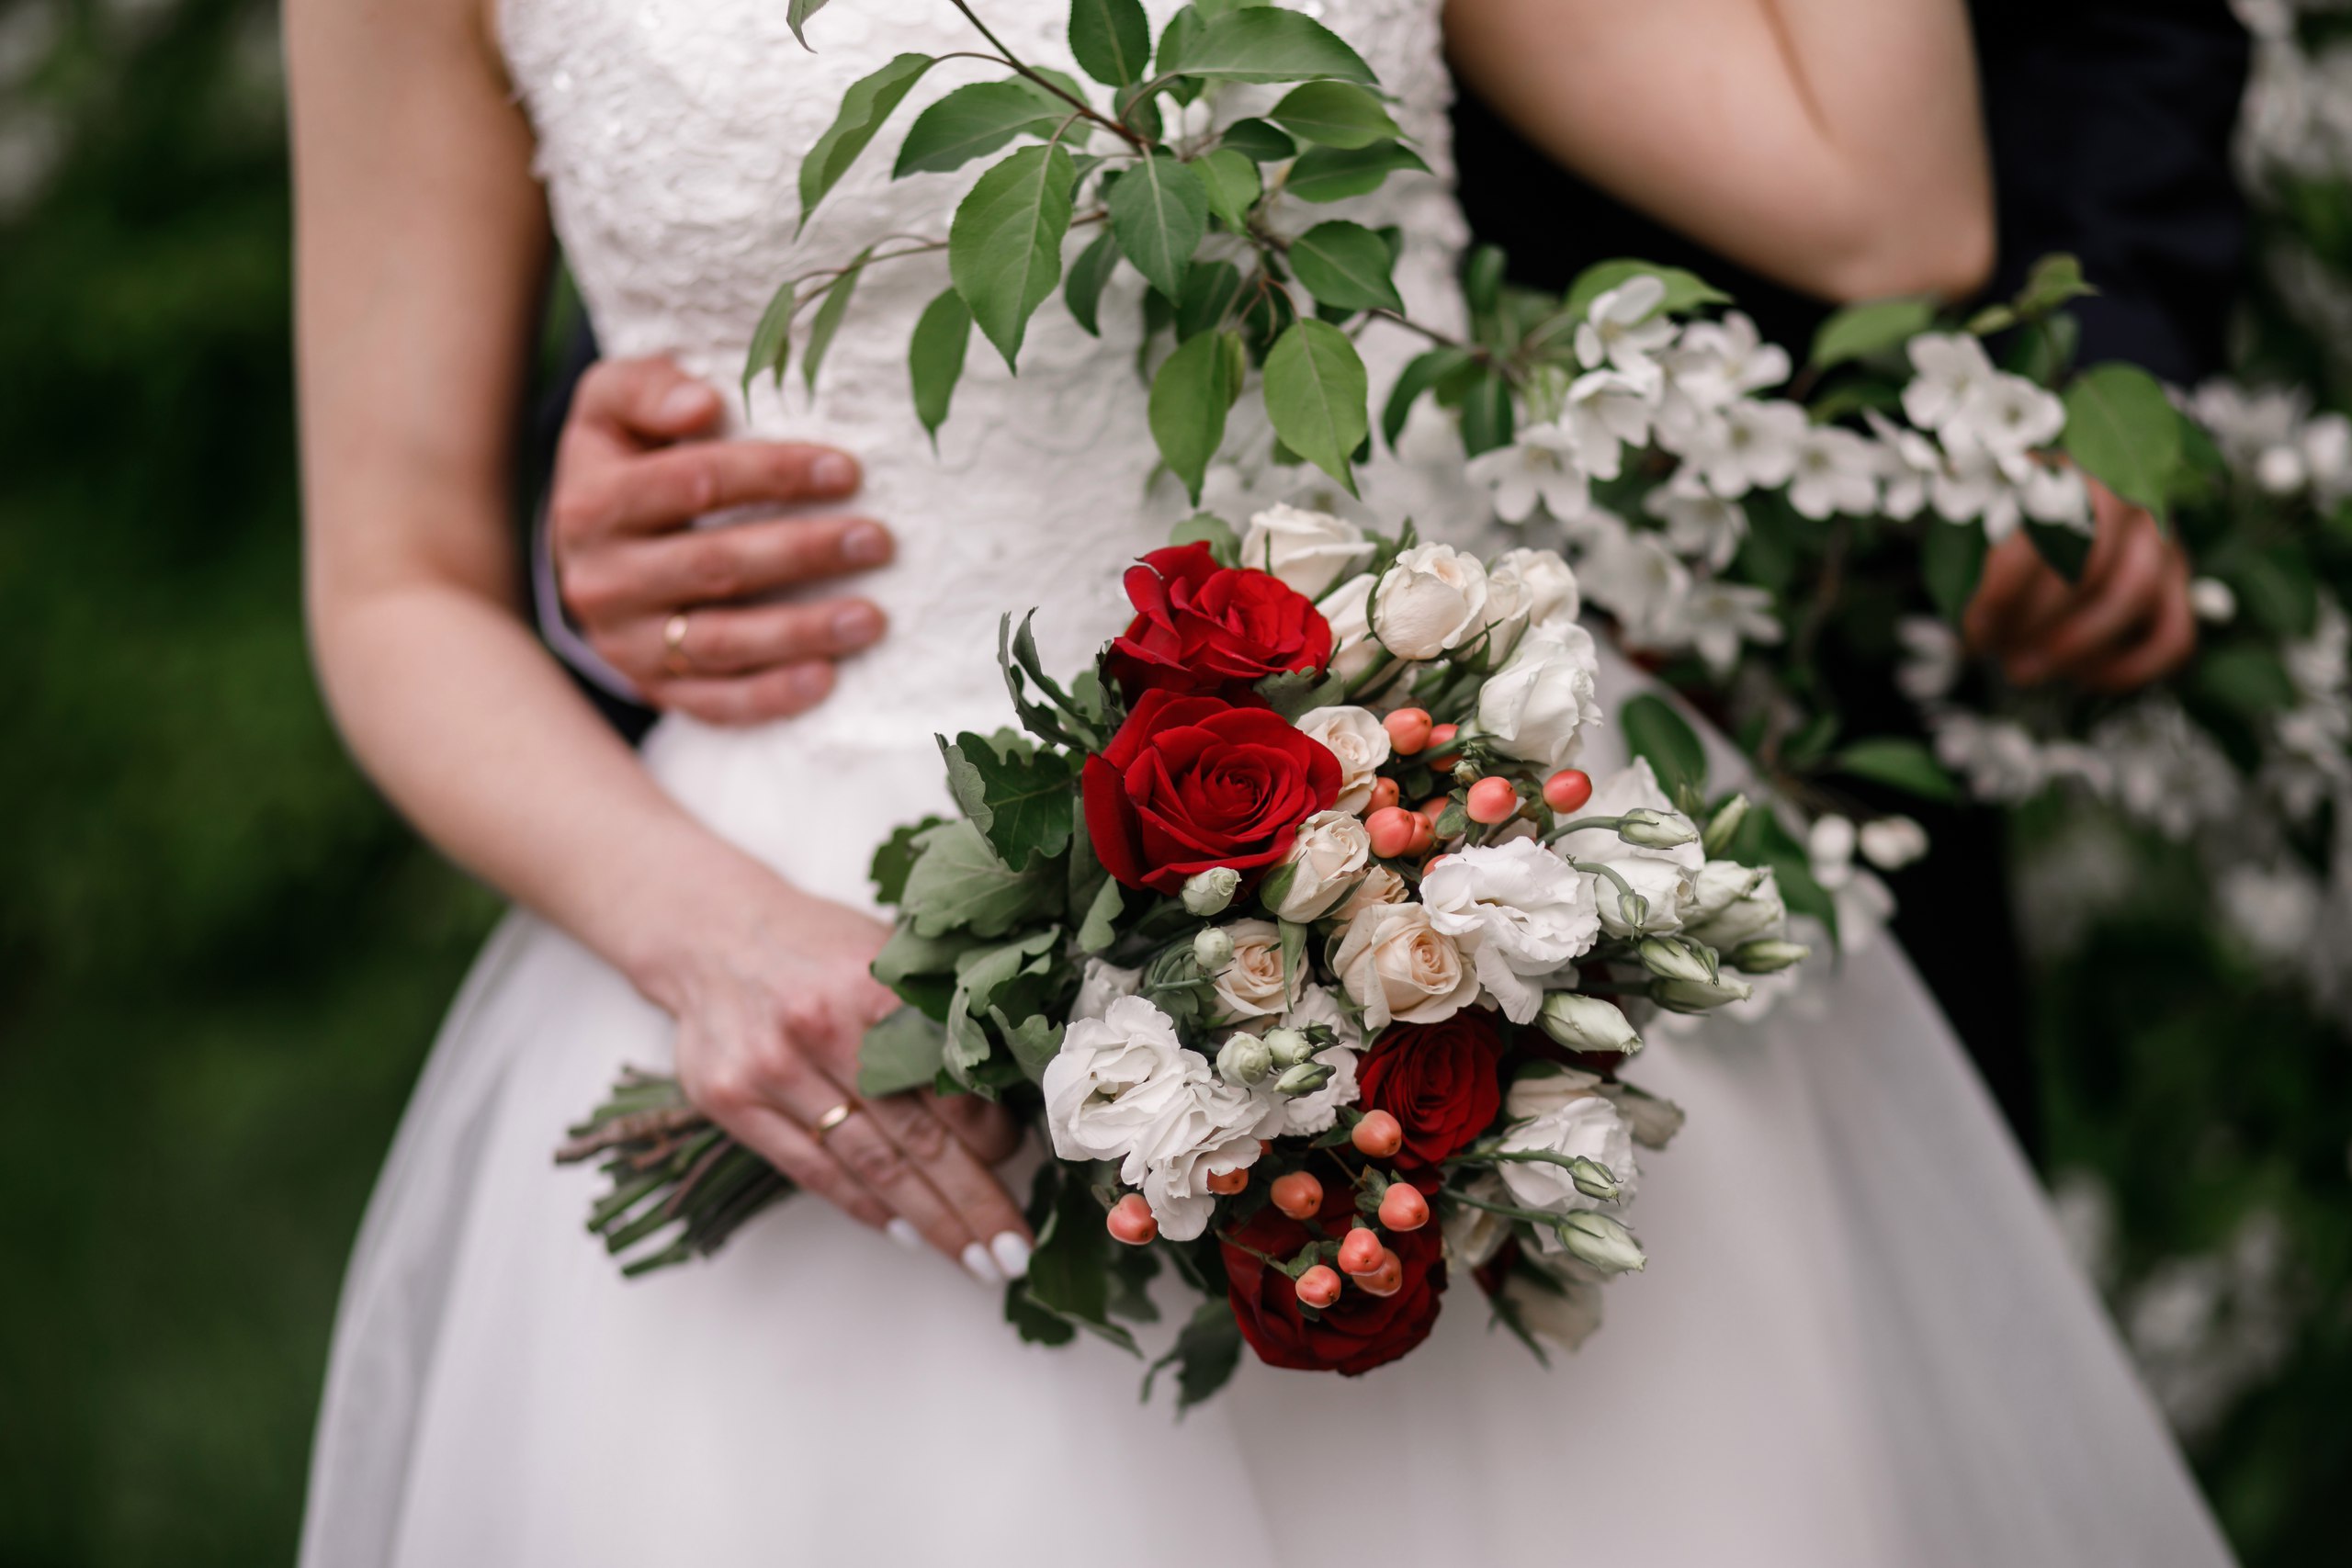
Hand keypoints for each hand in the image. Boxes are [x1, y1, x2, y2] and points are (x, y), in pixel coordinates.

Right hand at [550, 356, 895, 723]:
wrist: (585, 545)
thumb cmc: (626, 456)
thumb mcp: (614, 405)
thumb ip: (647, 388)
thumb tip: (701, 402)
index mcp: (592, 501)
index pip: (692, 484)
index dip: (772, 475)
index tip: (847, 471)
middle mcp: (601, 578)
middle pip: (715, 565)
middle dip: (804, 552)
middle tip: (877, 541)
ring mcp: (626, 641)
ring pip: (720, 641)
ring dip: (801, 631)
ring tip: (871, 618)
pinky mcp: (653, 687)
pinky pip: (714, 702)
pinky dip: (770, 696)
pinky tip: (826, 680)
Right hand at [650, 871, 1030, 1283]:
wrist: (711, 932)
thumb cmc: (817, 947)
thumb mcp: (886, 954)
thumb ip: (940, 1014)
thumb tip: (1011, 1088)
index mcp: (873, 987)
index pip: (950, 1081)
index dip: (992, 1134)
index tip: (1022, 1161)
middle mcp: (822, 1030)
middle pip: (916, 1138)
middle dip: (974, 1203)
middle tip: (1014, 1251)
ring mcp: (772, 1070)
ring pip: (870, 1166)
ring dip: (929, 1222)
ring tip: (975, 1259)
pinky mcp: (734, 1103)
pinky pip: (813, 1171)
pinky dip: (865, 1207)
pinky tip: (905, 1232)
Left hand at [1962, 477, 2196, 693]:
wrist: (2065, 505)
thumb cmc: (2008, 521)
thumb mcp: (1983, 520)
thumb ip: (1969, 552)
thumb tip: (1967, 625)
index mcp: (2067, 473)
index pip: (2044, 530)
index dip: (2005, 590)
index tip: (1973, 630)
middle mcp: (2126, 498)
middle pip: (2089, 563)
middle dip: (2034, 621)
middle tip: (1997, 653)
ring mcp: (2161, 539)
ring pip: (2133, 594)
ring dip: (2076, 644)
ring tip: (2024, 670)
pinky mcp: (2180, 580)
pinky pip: (2175, 633)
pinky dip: (2132, 666)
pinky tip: (2083, 679)